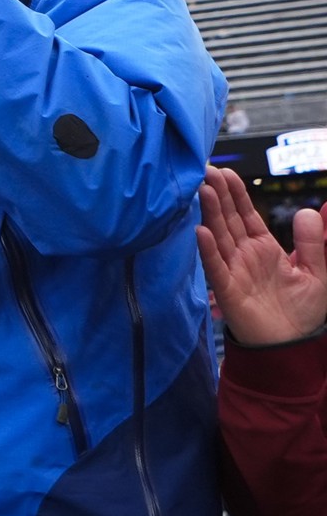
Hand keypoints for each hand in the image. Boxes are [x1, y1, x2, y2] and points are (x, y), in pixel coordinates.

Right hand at [197, 166, 326, 344]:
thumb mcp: (318, 271)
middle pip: (228, 219)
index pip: (246, 214)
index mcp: (264, 247)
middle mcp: (245, 255)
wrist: (291, 345)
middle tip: (205, 170)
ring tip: (204, 190)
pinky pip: (216, 266)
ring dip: (211, 213)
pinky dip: (208, 250)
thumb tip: (310, 209)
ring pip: (219, 236)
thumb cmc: (303, 312)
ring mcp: (234, 270)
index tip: (225, 172)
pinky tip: (201, 231)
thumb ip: (312, 241)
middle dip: (218, 194)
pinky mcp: (228, 290)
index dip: (236, 193)